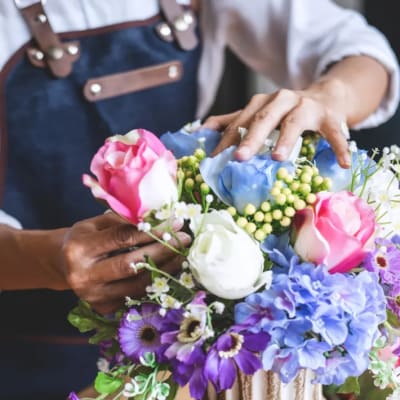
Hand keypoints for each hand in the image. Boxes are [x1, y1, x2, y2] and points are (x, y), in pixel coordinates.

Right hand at [62, 212, 190, 313]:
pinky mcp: (103, 307)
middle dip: (163, 251)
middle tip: (184, 240)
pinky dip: (155, 282)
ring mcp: (93, 296)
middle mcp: (84, 276)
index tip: (175, 224)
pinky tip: (169, 271)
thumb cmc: (85, 237)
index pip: (123, 238)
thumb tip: (163, 219)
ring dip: (165, 269)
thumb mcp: (98, 223)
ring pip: (137, 284)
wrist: (63, 264)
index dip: (152, 231)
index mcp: (80, 248)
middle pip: (132, 264)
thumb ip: (125, 222)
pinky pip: (136, 295)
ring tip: (182, 256)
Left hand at [204, 79, 350, 167]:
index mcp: (261, 103)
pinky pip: (335, 132)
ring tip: (278, 157)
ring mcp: (306, 106)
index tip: (213, 160)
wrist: (324, 96)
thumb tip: (201, 130)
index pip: (240, 122)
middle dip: (251, 137)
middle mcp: (281, 100)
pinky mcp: (330, 116)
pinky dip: (339, 146)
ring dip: (286, 139)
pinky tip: (343, 163)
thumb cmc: (285, 111)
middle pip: (263, 118)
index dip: (226, 140)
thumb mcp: (258, 113)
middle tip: (239, 157)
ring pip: (294, 121)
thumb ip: (232, 120)